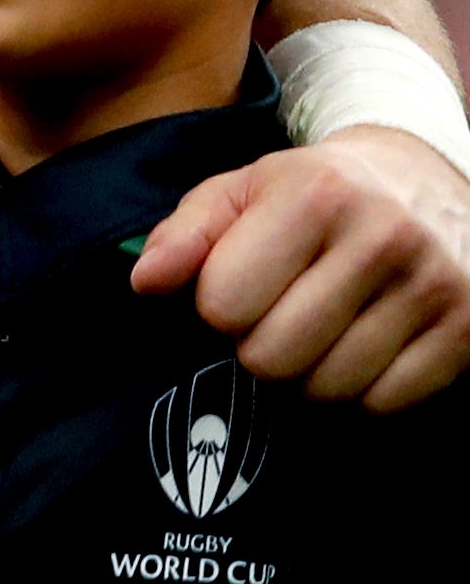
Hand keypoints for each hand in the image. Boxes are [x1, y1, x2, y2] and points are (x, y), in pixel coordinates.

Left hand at [135, 128, 469, 408]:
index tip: (240, 287)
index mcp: (315, 195)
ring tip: (321, 331)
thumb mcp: (243, 190)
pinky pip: (385, 403)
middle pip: (272, 358)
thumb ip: (185, 234)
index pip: (224, 305)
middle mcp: (383, 237)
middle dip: (259, 347)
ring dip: (309, 374)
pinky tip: (364, 347)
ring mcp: (434, 286)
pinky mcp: (469, 328)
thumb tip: (145, 282)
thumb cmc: (315, 192)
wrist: (426, 179)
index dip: (218, 306)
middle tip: (279, 316)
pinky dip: (363, 390)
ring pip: (328, 389)